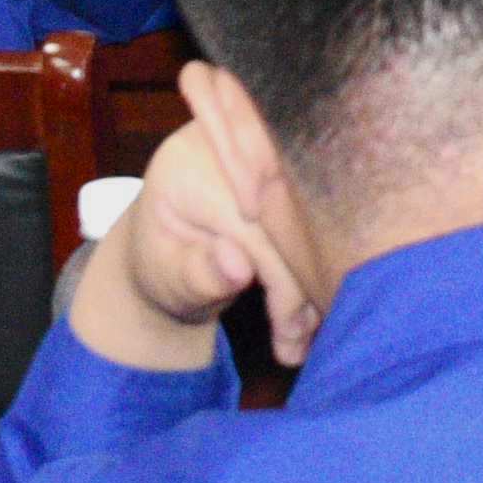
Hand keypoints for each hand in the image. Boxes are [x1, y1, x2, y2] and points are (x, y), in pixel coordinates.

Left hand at [69, 105, 307, 374]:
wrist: (166, 238)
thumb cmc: (162, 261)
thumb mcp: (167, 278)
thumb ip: (198, 273)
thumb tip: (239, 265)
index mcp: (192, 165)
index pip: (256, 227)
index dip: (283, 285)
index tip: (291, 339)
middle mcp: (234, 137)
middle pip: (295, 215)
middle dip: (308, 286)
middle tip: (304, 345)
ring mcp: (267, 138)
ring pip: (314, 213)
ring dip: (318, 276)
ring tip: (307, 334)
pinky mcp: (290, 149)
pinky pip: (320, 205)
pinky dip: (320, 256)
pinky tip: (313, 303)